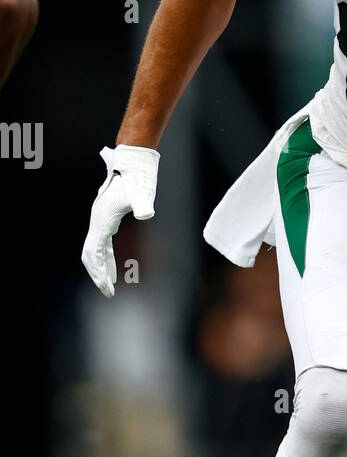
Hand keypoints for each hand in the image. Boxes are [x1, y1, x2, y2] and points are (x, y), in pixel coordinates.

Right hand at [81, 144, 159, 296]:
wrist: (132, 163)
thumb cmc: (137, 179)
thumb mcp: (140, 194)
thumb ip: (142, 204)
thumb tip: (146, 213)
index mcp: (102, 220)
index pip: (93, 252)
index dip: (98, 271)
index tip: (107, 288)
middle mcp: (97, 221)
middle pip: (89, 255)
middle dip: (97, 274)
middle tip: (108, 293)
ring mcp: (100, 220)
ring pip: (95, 250)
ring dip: (101, 268)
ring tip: (110, 286)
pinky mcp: (107, 219)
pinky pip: (102, 244)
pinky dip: (107, 258)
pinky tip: (114, 268)